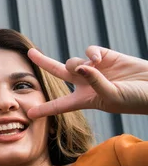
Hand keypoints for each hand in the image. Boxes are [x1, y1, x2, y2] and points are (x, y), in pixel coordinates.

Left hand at [27, 46, 147, 118]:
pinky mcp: (106, 57)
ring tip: (94, 68)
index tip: (28, 113)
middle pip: (58, 73)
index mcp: (86, 100)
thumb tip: (79, 66)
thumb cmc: (136, 99)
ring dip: (76, 63)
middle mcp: (86, 84)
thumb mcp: (113, 97)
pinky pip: (89, 51)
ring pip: (72, 61)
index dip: (45, 109)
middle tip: (29, 53)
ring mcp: (95, 69)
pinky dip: (91, 54)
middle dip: (43, 62)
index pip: (60, 105)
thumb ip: (94, 83)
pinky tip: (100, 60)